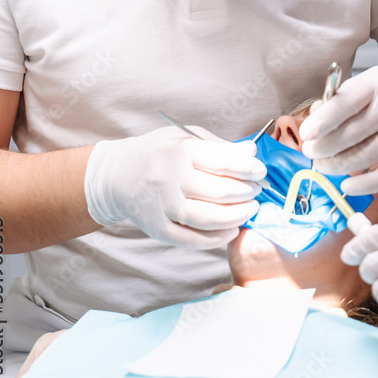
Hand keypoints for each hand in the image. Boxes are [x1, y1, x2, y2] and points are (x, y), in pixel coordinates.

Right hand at [84, 124, 265, 247]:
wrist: (116, 175)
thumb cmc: (159, 153)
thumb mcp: (185, 138)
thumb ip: (219, 147)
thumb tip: (251, 152)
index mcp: (179, 150)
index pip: (222, 161)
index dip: (247, 169)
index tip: (260, 172)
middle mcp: (169, 177)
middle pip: (218, 191)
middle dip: (245, 192)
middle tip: (256, 192)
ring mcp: (161, 204)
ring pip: (206, 218)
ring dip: (235, 217)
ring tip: (249, 210)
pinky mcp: (155, 227)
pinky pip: (189, 239)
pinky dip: (214, 239)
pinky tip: (231, 230)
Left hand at [299, 66, 377, 192]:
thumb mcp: (369, 84)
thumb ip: (341, 99)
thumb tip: (314, 118)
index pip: (345, 103)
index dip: (322, 122)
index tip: (306, 134)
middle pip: (351, 134)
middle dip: (324, 148)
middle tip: (311, 153)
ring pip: (365, 157)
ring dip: (338, 167)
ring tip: (324, 167)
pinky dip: (363, 185)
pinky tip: (347, 186)